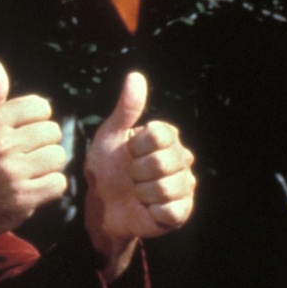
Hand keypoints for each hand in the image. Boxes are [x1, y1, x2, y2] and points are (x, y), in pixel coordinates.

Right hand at [0, 59, 67, 237]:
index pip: (42, 107)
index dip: (38, 121)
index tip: (23, 134)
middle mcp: (0, 144)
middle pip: (54, 132)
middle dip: (45, 145)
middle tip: (25, 158)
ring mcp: (11, 171)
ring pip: (59, 157)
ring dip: (49, 167)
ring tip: (29, 173)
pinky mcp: (23, 196)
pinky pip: (59, 183)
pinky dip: (50, 188)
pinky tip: (33, 188)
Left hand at [85, 72, 194, 277]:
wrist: (101, 205)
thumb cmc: (106, 167)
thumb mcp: (110, 136)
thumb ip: (125, 109)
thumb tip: (136, 76)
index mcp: (167, 137)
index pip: (160, 135)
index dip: (136, 147)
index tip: (127, 152)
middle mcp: (181, 158)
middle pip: (163, 162)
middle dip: (136, 172)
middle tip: (130, 176)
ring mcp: (184, 185)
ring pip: (166, 188)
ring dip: (142, 192)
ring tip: (137, 192)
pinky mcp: (182, 212)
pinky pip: (171, 210)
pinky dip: (152, 211)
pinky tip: (146, 208)